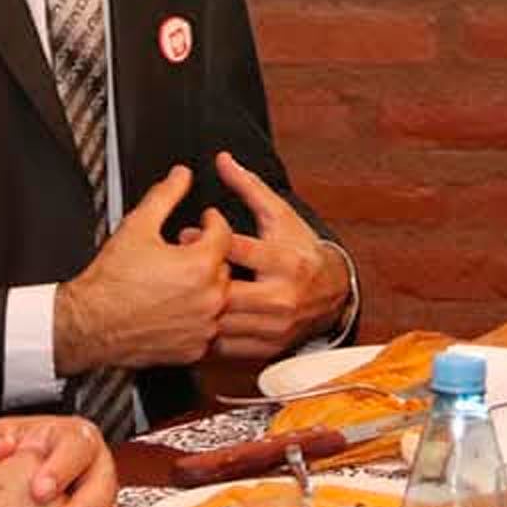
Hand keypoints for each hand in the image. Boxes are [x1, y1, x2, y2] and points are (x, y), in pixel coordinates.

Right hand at [55, 165, 231, 371]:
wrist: (90, 324)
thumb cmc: (110, 282)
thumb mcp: (137, 225)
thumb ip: (165, 195)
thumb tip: (180, 176)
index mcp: (199, 266)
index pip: (224, 234)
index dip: (213, 221)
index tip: (207, 220)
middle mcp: (208, 298)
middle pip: (224, 266)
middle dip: (208, 255)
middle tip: (185, 251)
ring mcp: (202, 326)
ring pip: (218, 298)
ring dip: (205, 286)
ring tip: (178, 280)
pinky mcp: (193, 348)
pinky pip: (207, 327)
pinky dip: (197, 316)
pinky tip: (175, 306)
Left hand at [197, 151, 350, 358]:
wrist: (331, 290)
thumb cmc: (300, 247)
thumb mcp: (279, 213)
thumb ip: (248, 187)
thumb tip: (223, 160)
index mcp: (284, 261)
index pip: (240, 250)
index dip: (208, 239)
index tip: (187, 232)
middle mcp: (281, 296)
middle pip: (227, 292)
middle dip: (197, 279)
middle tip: (174, 267)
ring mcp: (275, 325)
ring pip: (224, 322)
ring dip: (198, 308)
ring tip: (179, 292)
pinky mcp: (269, 345)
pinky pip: (229, 347)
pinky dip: (207, 334)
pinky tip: (194, 319)